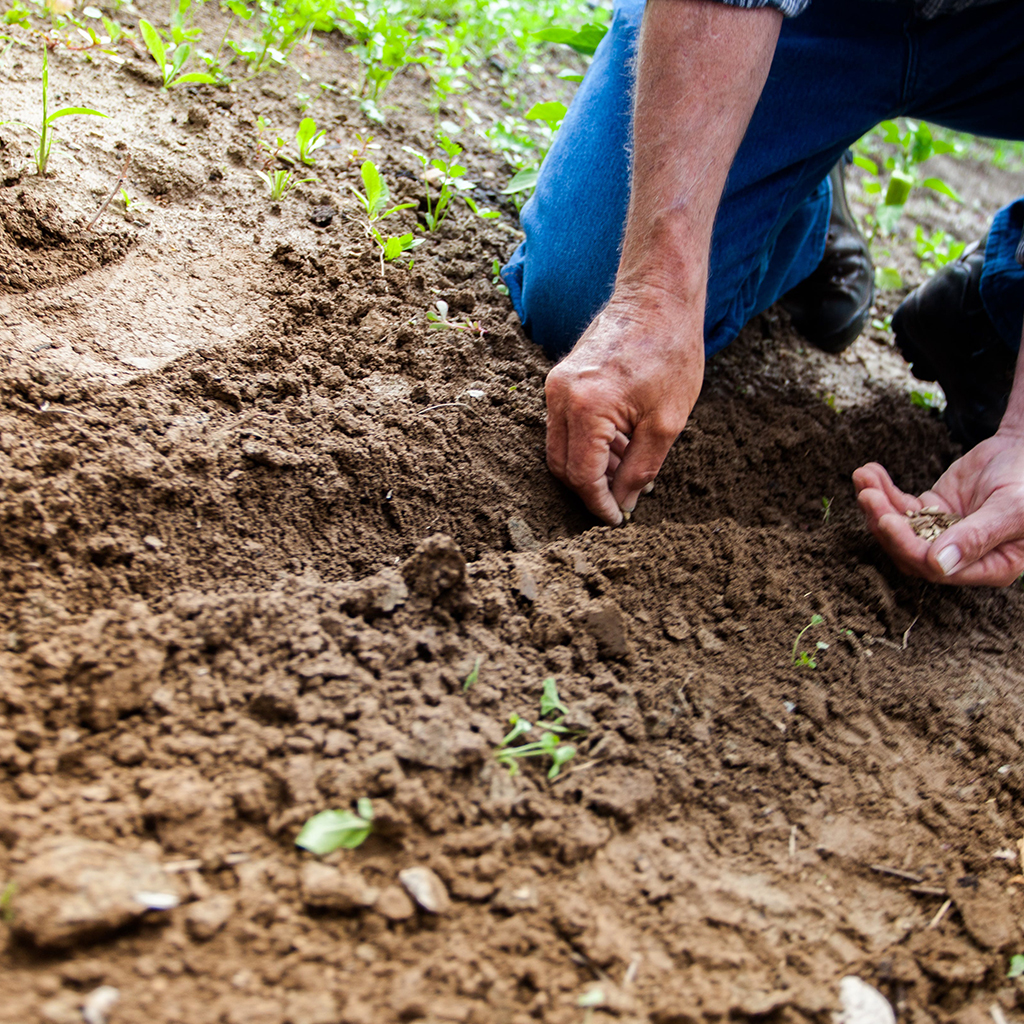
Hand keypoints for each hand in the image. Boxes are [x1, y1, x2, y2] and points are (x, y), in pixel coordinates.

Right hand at [545, 288, 704, 524]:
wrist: (657, 297)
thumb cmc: (670, 353)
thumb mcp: (667, 423)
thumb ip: (641, 470)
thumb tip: (624, 503)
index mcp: (586, 407)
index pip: (582, 476)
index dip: (599, 504)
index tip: (617, 520)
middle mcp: (560, 396)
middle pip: (562, 465)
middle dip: (590, 489)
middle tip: (622, 501)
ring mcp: (556, 385)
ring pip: (561, 447)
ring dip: (590, 467)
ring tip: (629, 470)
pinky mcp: (561, 379)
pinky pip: (565, 425)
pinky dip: (588, 444)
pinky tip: (620, 446)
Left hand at [853, 429, 1023, 585]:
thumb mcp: (1012, 508)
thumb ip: (977, 537)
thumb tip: (939, 565)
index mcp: (990, 566)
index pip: (936, 567)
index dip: (907, 546)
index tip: (887, 519)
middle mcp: (962, 557)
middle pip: (909, 550)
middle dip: (884, 523)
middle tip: (867, 495)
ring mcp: (943, 533)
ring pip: (900, 528)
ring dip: (877, 505)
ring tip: (863, 477)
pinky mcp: (932, 511)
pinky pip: (901, 505)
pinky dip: (883, 490)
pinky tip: (869, 472)